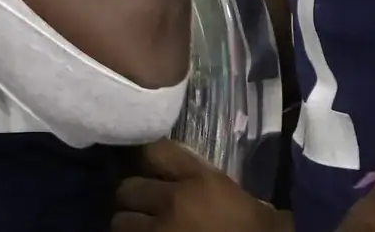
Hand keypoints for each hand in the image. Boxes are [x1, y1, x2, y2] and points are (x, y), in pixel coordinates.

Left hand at [113, 140, 287, 231]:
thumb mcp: (254, 205)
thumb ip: (222, 185)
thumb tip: (203, 176)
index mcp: (203, 181)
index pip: (156, 151)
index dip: (151, 159)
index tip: (154, 168)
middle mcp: (174, 201)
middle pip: (128, 188)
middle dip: (135, 198)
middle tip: (144, 206)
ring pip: (120, 222)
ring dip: (130, 225)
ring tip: (143, 228)